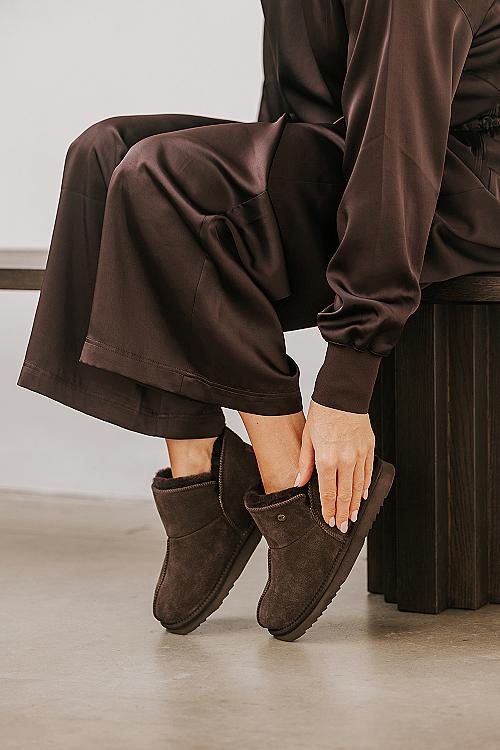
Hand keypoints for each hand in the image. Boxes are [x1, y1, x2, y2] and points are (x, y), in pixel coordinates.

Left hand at [295, 399, 374, 530]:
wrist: (342, 395)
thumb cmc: (323, 413)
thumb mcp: (307, 438)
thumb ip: (304, 464)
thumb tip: (298, 482)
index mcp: (327, 459)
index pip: (328, 493)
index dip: (329, 510)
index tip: (329, 520)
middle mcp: (345, 460)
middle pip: (345, 494)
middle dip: (343, 513)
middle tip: (343, 526)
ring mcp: (359, 455)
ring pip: (359, 487)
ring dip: (355, 504)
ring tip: (352, 516)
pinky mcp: (369, 448)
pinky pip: (368, 473)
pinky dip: (365, 486)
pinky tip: (363, 495)